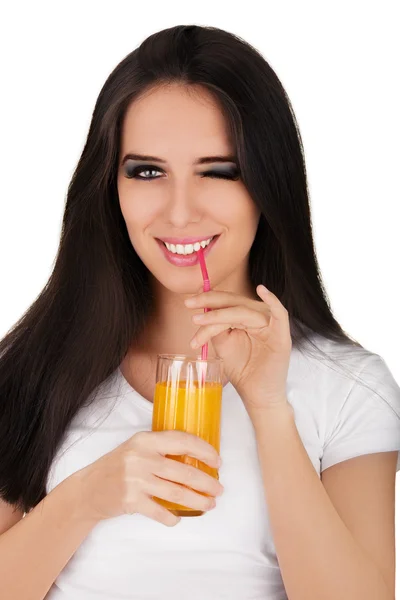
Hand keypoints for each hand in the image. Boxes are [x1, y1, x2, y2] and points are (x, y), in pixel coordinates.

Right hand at [70, 430, 223, 526]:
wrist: (88, 488)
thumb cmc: (117, 466)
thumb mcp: (136, 448)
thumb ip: (160, 449)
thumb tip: (196, 456)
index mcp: (145, 439)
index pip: (182, 440)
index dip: (204, 450)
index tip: (217, 461)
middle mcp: (141, 457)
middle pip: (184, 471)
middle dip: (206, 482)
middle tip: (219, 489)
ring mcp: (135, 479)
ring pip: (176, 493)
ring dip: (198, 501)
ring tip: (209, 504)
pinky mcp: (130, 500)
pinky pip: (159, 511)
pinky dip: (172, 517)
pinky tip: (178, 518)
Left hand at [184, 285, 291, 417]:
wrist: (257, 396)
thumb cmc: (242, 371)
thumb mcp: (223, 345)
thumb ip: (215, 327)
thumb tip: (200, 310)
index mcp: (246, 317)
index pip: (226, 302)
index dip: (207, 300)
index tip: (187, 303)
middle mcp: (259, 317)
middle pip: (235, 302)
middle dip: (209, 302)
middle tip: (188, 304)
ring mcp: (271, 326)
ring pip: (245, 311)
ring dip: (220, 314)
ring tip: (200, 320)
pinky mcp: (282, 336)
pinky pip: (280, 314)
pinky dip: (273, 300)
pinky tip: (262, 290)